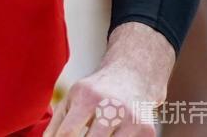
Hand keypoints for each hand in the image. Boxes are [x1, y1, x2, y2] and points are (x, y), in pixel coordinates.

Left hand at [44, 22, 175, 135]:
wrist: (133, 75)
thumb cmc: (96, 90)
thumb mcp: (74, 97)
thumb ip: (58, 122)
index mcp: (87, 97)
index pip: (68, 133)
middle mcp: (110, 107)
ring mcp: (131, 120)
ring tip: (96, 134)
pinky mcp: (147, 131)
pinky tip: (112, 135)